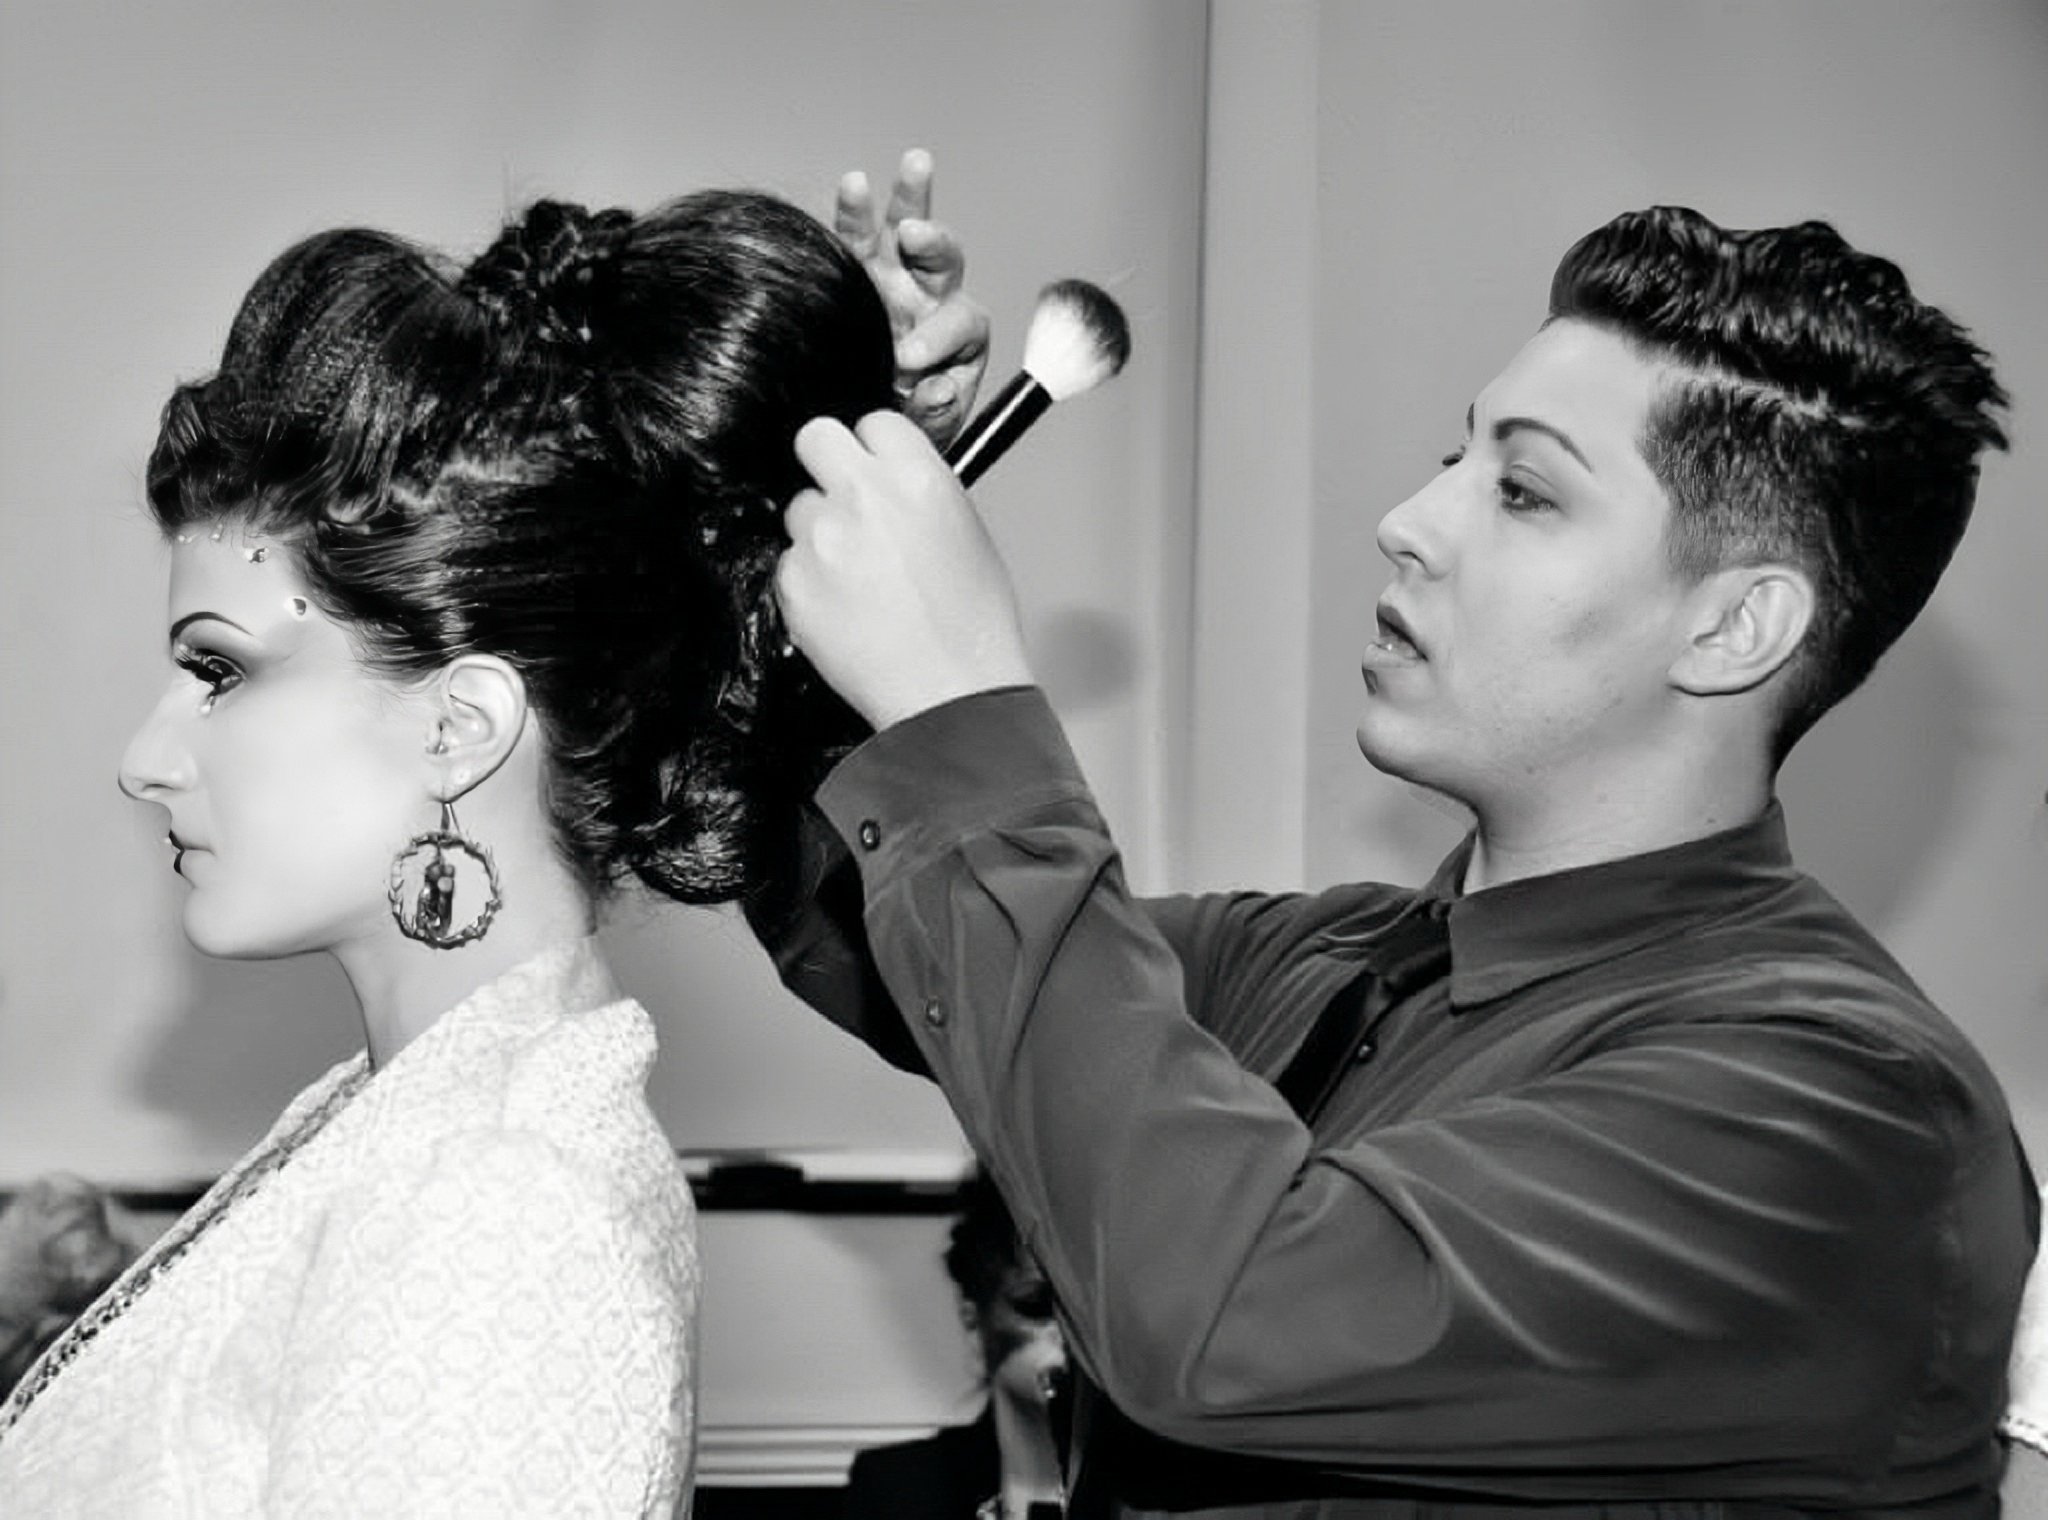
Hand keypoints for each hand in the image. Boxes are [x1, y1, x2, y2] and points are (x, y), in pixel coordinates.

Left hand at [780, 412, 1030, 729]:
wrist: (949, 695)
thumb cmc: (972, 627)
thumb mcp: (969, 534)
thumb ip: (923, 490)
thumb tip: (893, 475)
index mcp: (917, 477)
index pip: (873, 421)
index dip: (874, 448)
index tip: (875, 468)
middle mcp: (863, 498)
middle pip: (815, 437)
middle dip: (828, 463)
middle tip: (846, 498)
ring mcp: (821, 540)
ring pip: (799, 507)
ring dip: (819, 531)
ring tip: (858, 575)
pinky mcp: (794, 584)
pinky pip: (789, 563)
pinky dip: (809, 581)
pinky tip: (845, 607)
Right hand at [837, 150, 988, 446]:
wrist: (854, 424)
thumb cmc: (898, 429)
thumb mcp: (922, 436)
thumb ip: (934, 415)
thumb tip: (939, 387)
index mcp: (957, 341)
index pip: (961, 326)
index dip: (940, 336)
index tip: (909, 358)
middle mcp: (930, 301)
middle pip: (946, 262)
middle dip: (935, 246)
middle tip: (917, 236)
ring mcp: (892, 279)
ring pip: (908, 231)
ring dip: (910, 200)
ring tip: (914, 170)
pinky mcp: (854, 270)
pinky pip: (857, 235)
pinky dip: (856, 210)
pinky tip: (855, 183)